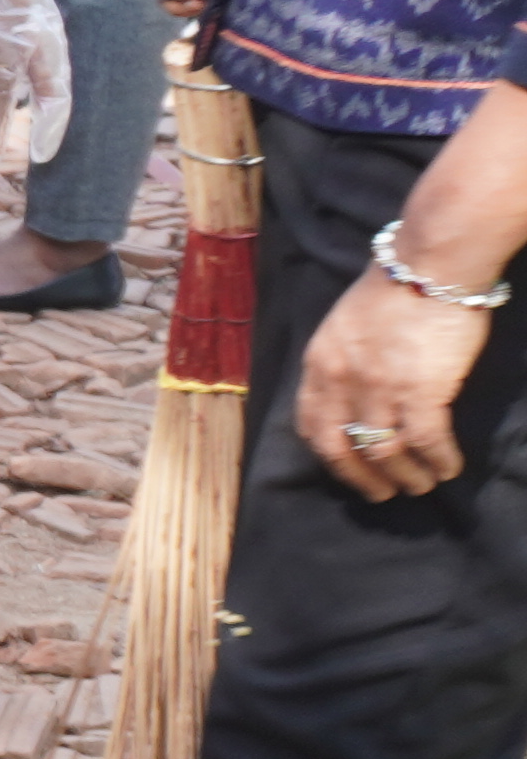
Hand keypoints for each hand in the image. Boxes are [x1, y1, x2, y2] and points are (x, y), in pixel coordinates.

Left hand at [306, 275, 482, 500]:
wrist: (429, 264)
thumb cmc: (395, 287)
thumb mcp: (346, 326)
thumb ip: (344, 362)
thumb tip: (355, 392)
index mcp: (319, 364)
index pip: (310, 424)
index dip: (328, 453)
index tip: (344, 467)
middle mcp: (341, 381)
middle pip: (341, 448)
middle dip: (360, 478)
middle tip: (380, 493)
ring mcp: (380, 389)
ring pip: (384, 452)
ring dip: (405, 476)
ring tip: (421, 485)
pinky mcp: (421, 392)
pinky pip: (425, 442)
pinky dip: (437, 461)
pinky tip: (447, 468)